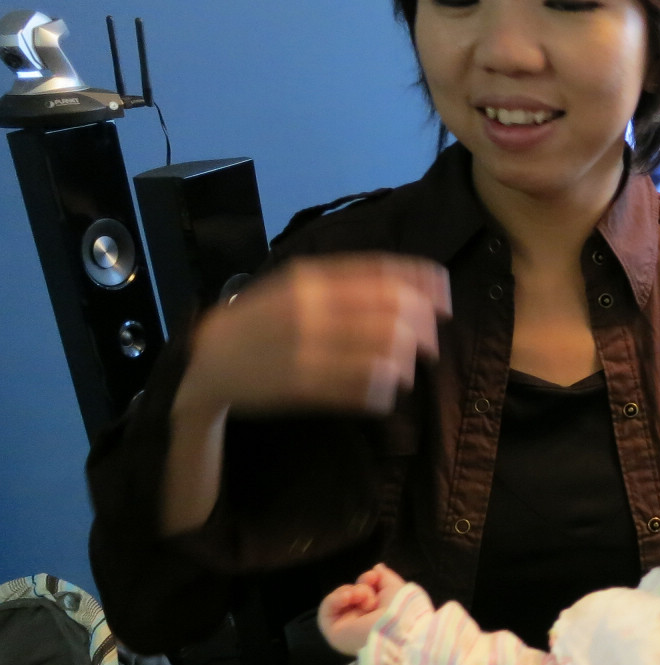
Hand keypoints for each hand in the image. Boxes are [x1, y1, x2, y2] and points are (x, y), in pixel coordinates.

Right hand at [177, 253, 451, 420]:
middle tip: (429, 342)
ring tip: (403, 368)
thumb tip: (417, 280)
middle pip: (393, 313)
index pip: (383, 274)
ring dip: (406, 362)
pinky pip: (363, 390)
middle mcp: (310, 309)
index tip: (445, 299)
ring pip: (385, 353)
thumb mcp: (297, 285)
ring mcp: (305, 349)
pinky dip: (383, 391)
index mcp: (309, 278)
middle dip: (425, 328)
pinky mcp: (302, 386)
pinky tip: (383, 389)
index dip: (424, 285)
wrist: (208, 360)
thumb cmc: (262, 319)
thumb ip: (350, 280)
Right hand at [317, 563, 404, 655]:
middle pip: (353, 594)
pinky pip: (327, 608)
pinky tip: (348, 597)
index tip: (375, 576)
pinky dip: (335, 598)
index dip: (369, 580)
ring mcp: (347, 627)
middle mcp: (362, 621)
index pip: (366, 593)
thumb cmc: (400, 611)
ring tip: (363, 597)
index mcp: (378, 614)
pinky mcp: (333, 632)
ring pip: (341, 599)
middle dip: (362, 586)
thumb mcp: (396, 588)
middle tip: (370, 584)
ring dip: (353, 592)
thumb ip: (385, 577)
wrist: (394, 631)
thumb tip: (377, 568)